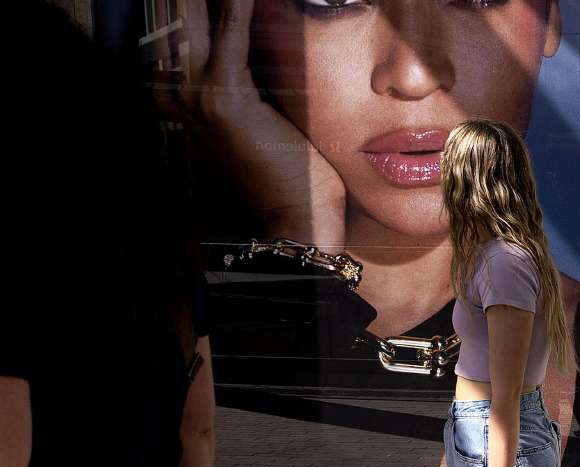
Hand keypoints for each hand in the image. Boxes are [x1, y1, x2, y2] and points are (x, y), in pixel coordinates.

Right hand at [156, 0, 345, 246]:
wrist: (293, 220)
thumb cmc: (290, 174)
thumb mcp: (262, 119)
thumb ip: (252, 82)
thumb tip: (268, 43)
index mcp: (180, 100)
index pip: (177, 30)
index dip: (186, 2)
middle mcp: (176, 95)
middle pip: (174, 18)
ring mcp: (193, 96)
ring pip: (190, 17)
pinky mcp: (223, 98)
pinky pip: (230, 33)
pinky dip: (237, 3)